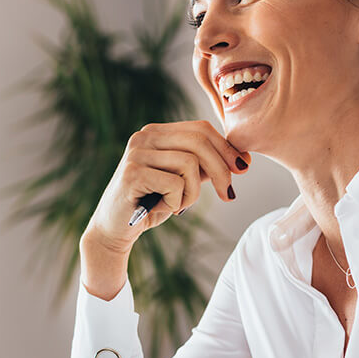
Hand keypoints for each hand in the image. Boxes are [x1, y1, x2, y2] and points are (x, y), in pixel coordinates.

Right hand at [82, 120, 250, 256]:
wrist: (115, 229)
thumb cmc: (150, 203)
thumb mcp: (182, 181)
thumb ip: (203, 166)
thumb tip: (240, 159)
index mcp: (156, 132)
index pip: (200, 128)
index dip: (226, 148)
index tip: (243, 168)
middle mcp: (144, 136)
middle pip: (199, 141)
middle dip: (222, 169)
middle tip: (228, 194)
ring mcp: (136, 153)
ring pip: (190, 163)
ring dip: (193, 192)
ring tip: (178, 205)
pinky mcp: (132, 173)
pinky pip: (175, 184)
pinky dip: (177, 201)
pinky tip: (163, 208)